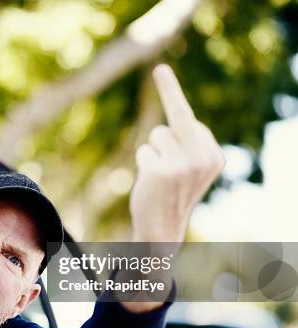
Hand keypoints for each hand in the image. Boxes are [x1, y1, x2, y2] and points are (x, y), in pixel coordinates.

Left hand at [130, 64, 224, 242]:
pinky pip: (144, 151)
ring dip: (153, 152)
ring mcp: (182, 165)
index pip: (189, 119)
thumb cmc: (172, 193)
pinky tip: (151, 182)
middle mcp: (203, 158)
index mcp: (214, 156)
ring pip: (157, 136)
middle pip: (176, 121)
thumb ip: (187, 144)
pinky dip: (143, 164)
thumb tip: (172, 125)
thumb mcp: (190, 167)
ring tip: (160, 176)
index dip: (173, 99)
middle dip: (168, 94)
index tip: (161, 69)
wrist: (162, 229)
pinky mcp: (160, 171)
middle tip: (160, 68)